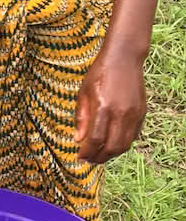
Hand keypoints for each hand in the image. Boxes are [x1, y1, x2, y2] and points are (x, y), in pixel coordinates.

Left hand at [74, 49, 146, 163]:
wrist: (124, 59)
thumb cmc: (99, 73)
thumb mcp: (83, 93)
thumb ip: (81, 118)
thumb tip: (78, 140)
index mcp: (103, 107)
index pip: (95, 139)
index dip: (87, 152)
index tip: (79, 157)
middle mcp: (121, 113)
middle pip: (112, 147)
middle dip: (99, 157)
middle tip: (89, 160)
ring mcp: (134, 114)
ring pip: (125, 144)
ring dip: (111, 154)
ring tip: (99, 155)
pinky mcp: (142, 113)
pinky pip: (133, 136)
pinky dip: (121, 144)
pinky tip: (111, 143)